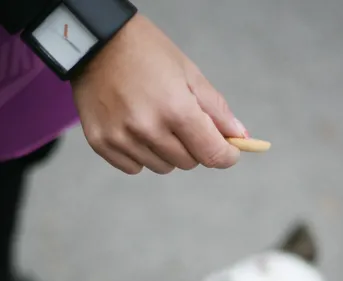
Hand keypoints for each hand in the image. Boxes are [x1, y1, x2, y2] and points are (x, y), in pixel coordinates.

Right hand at [71, 14, 246, 174]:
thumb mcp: (188, 73)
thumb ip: (216, 110)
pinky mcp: (102, 143)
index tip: (229, 152)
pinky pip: (135, 168)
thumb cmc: (146, 52)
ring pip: (162, 167)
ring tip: (153, 120)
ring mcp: (122, 138)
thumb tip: (240, 137)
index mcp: (175, 108)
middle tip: (180, 121)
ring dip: (166, 152)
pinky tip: (133, 128)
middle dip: (193, 147)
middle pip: (188, 163)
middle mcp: (148, 128)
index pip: (212, 153)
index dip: (226, 156)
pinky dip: (140, 154)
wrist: (95, 42)